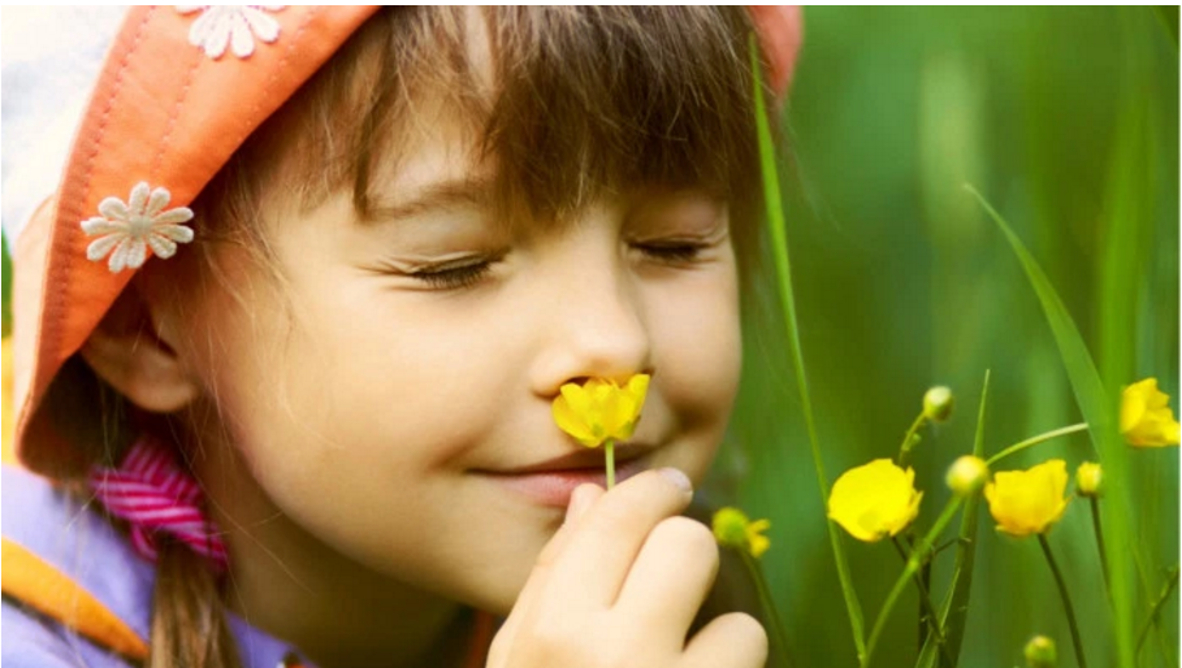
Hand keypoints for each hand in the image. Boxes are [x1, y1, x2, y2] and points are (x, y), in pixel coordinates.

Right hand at [487, 468, 768, 667]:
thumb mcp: (519, 656)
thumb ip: (549, 578)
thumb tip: (591, 495)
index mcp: (556, 632)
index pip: (617, 520)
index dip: (652, 492)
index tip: (668, 488)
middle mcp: (618, 657)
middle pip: (687, 546)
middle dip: (683, 556)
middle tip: (672, 578)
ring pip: (740, 622)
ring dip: (717, 639)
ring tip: (681, 663)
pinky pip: (751, 661)